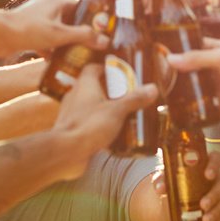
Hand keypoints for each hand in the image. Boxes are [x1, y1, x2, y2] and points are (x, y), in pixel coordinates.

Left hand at [0, 0, 101, 57]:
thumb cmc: (27, 29)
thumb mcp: (59, 34)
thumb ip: (83, 36)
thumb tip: (104, 40)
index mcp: (59, 2)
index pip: (83, 7)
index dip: (95, 18)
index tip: (106, 30)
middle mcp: (50, 9)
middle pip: (73, 21)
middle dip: (83, 34)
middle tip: (96, 47)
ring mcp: (40, 21)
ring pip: (60, 33)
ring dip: (68, 44)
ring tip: (82, 57)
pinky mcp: (32, 33)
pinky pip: (48, 42)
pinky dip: (54, 52)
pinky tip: (61, 65)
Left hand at [51, 64, 156, 179]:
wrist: (66, 152)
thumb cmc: (90, 125)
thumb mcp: (117, 111)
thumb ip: (134, 99)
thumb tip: (152, 88)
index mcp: (85, 84)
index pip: (92, 68)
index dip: (105, 69)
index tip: (119, 74)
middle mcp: (75, 95)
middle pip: (92, 86)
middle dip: (108, 90)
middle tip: (125, 95)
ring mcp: (70, 112)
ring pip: (88, 105)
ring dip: (102, 107)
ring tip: (120, 114)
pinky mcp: (70, 128)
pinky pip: (85, 121)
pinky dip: (96, 123)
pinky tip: (109, 132)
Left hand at [151, 149, 219, 220]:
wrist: (184, 192)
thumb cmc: (179, 178)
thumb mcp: (169, 176)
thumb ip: (163, 178)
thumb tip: (160, 188)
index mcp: (208, 163)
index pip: (216, 158)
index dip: (214, 166)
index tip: (208, 175)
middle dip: (214, 195)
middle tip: (203, 205)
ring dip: (216, 213)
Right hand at [167, 38, 219, 118]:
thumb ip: (196, 58)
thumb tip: (171, 59)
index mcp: (219, 51)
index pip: (196, 46)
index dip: (182, 48)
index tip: (163, 52)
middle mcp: (217, 68)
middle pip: (194, 69)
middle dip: (180, 73)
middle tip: (160, 76)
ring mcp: (219, 86)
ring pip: (198, 89)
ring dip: (186, 92)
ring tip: (165, 94)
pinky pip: (206, 107)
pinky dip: (195, 109)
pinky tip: (180, 111)